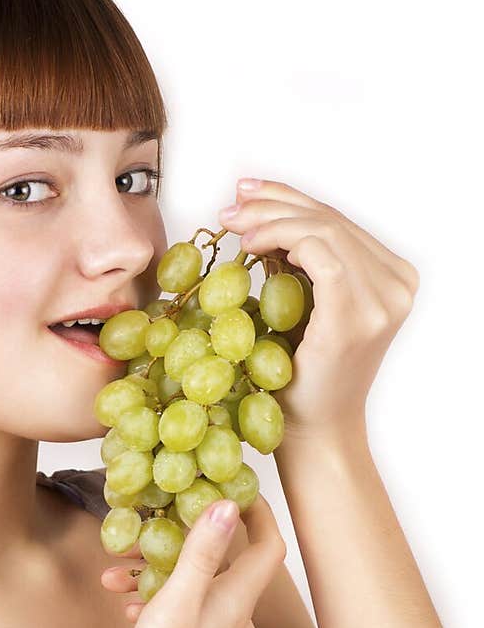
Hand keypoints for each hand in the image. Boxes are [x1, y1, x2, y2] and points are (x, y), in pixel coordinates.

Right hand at [102, 496, 285, 627]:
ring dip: (158, 573)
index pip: (267, 545)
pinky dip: (157, 603)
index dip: (256, 511)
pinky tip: (125, 608)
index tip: (226, 485)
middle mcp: (238, 622)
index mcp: (239, 603)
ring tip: (113, 573)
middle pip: (224, 563)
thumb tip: (227, 503)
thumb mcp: (175, 607)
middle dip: (183, 539)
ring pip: (196, 591)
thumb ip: (201, 555)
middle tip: (146, 525)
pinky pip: (185, 617)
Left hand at [218, 178, 419, 437]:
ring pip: (325, 230)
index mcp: (391, 278)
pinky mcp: (357, 315)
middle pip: (331, 220)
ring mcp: (383, 300)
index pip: (337, 221)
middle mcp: (396, 284)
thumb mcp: (303, 307)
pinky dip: (282, 240)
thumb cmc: (301, 378)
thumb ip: (299, 262)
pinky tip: (251, 247)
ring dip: (271, 220)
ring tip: (232, 224)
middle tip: (231, 203)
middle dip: (274, 203)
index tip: (246, 193)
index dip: (289, 198)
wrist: (313, 433)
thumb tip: (255, 210)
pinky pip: (321, 255)